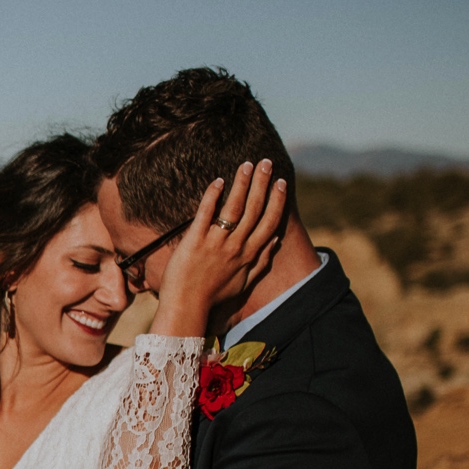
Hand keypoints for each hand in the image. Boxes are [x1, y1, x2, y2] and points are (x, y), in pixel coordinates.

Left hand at [150, 159, 288, 337]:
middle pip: (255, 209)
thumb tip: (277, 240)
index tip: (281, 182)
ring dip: (242, 183)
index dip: (277, 200)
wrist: (186, 305)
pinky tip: (219, 180)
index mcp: (249, 254)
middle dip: (263, 183)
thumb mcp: (244, 282)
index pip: (269, 222)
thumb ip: (262, 261)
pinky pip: (206, 214)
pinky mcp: (194, 241)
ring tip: (247, 165)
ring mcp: (215, 243)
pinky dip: (213, 196)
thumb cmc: (214, 295)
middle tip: (266, 162)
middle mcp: (236, 246)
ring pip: (234, 207)